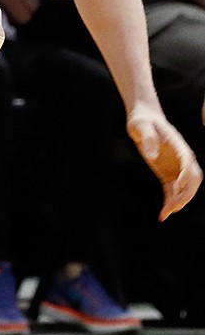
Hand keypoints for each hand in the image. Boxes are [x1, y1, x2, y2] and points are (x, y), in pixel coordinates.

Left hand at [127, 104, 201, 220]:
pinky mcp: (168, 173)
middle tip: (171, 207)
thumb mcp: (141, 126)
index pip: (188, 162)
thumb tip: (152, 155)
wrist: (143, 120)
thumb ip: (147, 138)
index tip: (176, 186)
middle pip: (193, 179)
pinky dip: (170, 201)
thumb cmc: (142, 121)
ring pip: (185, 188)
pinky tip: (163, 212)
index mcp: (178, 146)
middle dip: (185, 194)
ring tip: (165, 214)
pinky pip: (173, 190)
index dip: (185, 175)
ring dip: (178, 201)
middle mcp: (182, 158)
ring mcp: (177, 166)